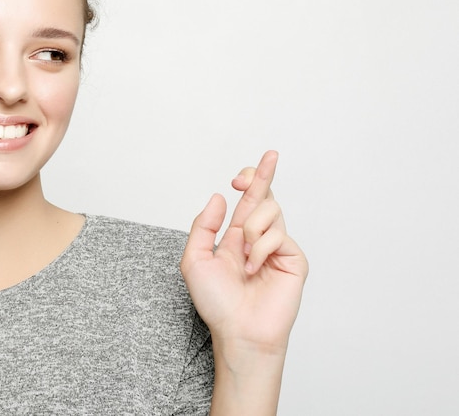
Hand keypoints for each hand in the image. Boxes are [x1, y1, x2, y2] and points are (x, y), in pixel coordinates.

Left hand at [180, 151, 307, 356]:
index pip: (247, 200)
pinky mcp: (293, 259)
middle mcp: (258, 238)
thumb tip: (220, 197)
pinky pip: (278, 235)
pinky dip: (260, 248)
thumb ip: (203, 226)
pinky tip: (254, 268)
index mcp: (236, 235)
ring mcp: (277, 248)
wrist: (238, 332)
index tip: (240, 177)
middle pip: (265, 195)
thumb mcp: (195, 260)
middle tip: (268, 157)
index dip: (249, 180)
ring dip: (251, 228)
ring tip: (244, 255)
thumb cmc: (216, 303)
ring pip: (271, 210)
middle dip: (264, 172)